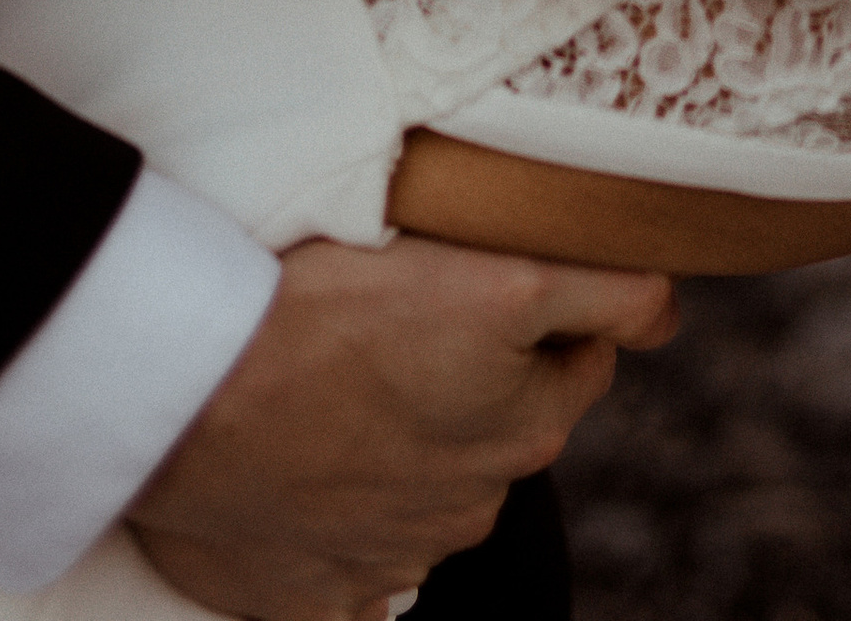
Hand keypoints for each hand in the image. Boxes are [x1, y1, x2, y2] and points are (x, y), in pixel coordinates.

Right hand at [126, 234, 675, 620]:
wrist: (183, 392)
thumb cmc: (321, 300)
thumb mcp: (481, 264)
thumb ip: (595, 289)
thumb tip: (666, 317)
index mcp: (529, 409)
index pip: (595, 342)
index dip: (556, 305)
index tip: (501, 284)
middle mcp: (484, 489)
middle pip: (520, 418)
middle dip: (489, 379)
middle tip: (410, 328)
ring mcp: (411, 552)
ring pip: (449, 489)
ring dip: (423, 448)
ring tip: (348, 394)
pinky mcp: (339, 597)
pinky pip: (372, 565)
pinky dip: (356, 525)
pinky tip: (316, 478)